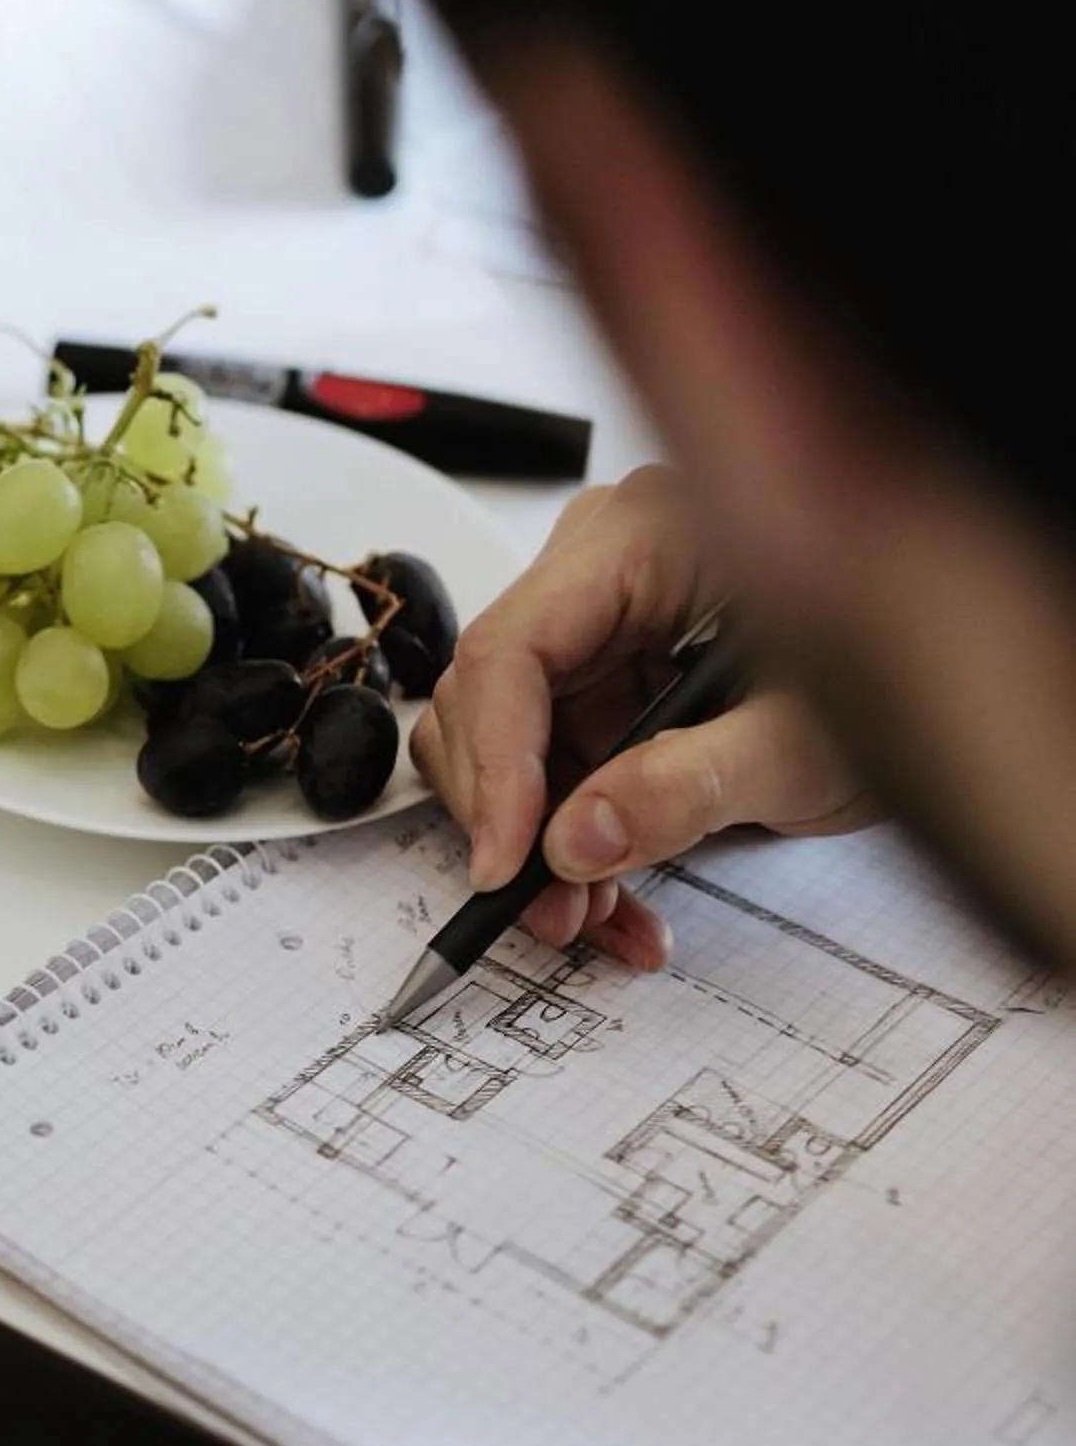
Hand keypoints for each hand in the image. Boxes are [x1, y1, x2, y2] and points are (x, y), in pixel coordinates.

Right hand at [408, 464, 870, 967]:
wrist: (955, 674)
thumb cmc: (915, 662)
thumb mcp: (809, 740)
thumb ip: (690, 785)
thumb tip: (577, 836)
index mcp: (646, 536)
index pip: (513, 649)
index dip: (494, 765)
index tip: (509, 860)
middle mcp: (606, 569)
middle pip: (491, 702)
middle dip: (514, 819)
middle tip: (549, 904)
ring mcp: (601, 625)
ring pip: (507, 746)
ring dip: (539, 843)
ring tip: (593, 910)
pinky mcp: (607, 679)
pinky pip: (548, 766)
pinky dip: (572, 839)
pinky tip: (613, 890)